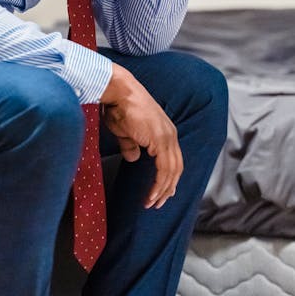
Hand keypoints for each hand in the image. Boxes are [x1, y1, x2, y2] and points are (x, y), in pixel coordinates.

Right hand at [101, 63, 183, 208]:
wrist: (118, 92)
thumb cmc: (119, 106)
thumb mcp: (125, 131)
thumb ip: (131, 145)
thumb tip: (133, 158)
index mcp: (165, 131)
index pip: (173, 160)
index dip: (169, 178)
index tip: (162, 193)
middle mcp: (170, 134)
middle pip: (176, 168)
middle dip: (167, 189)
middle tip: (157, 203)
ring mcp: (167, 136)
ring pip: (171, 172)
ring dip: (162, 191)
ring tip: (152, 203)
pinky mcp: (160, 140)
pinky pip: (164, 169)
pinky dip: (159, 185)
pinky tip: (151, 195)